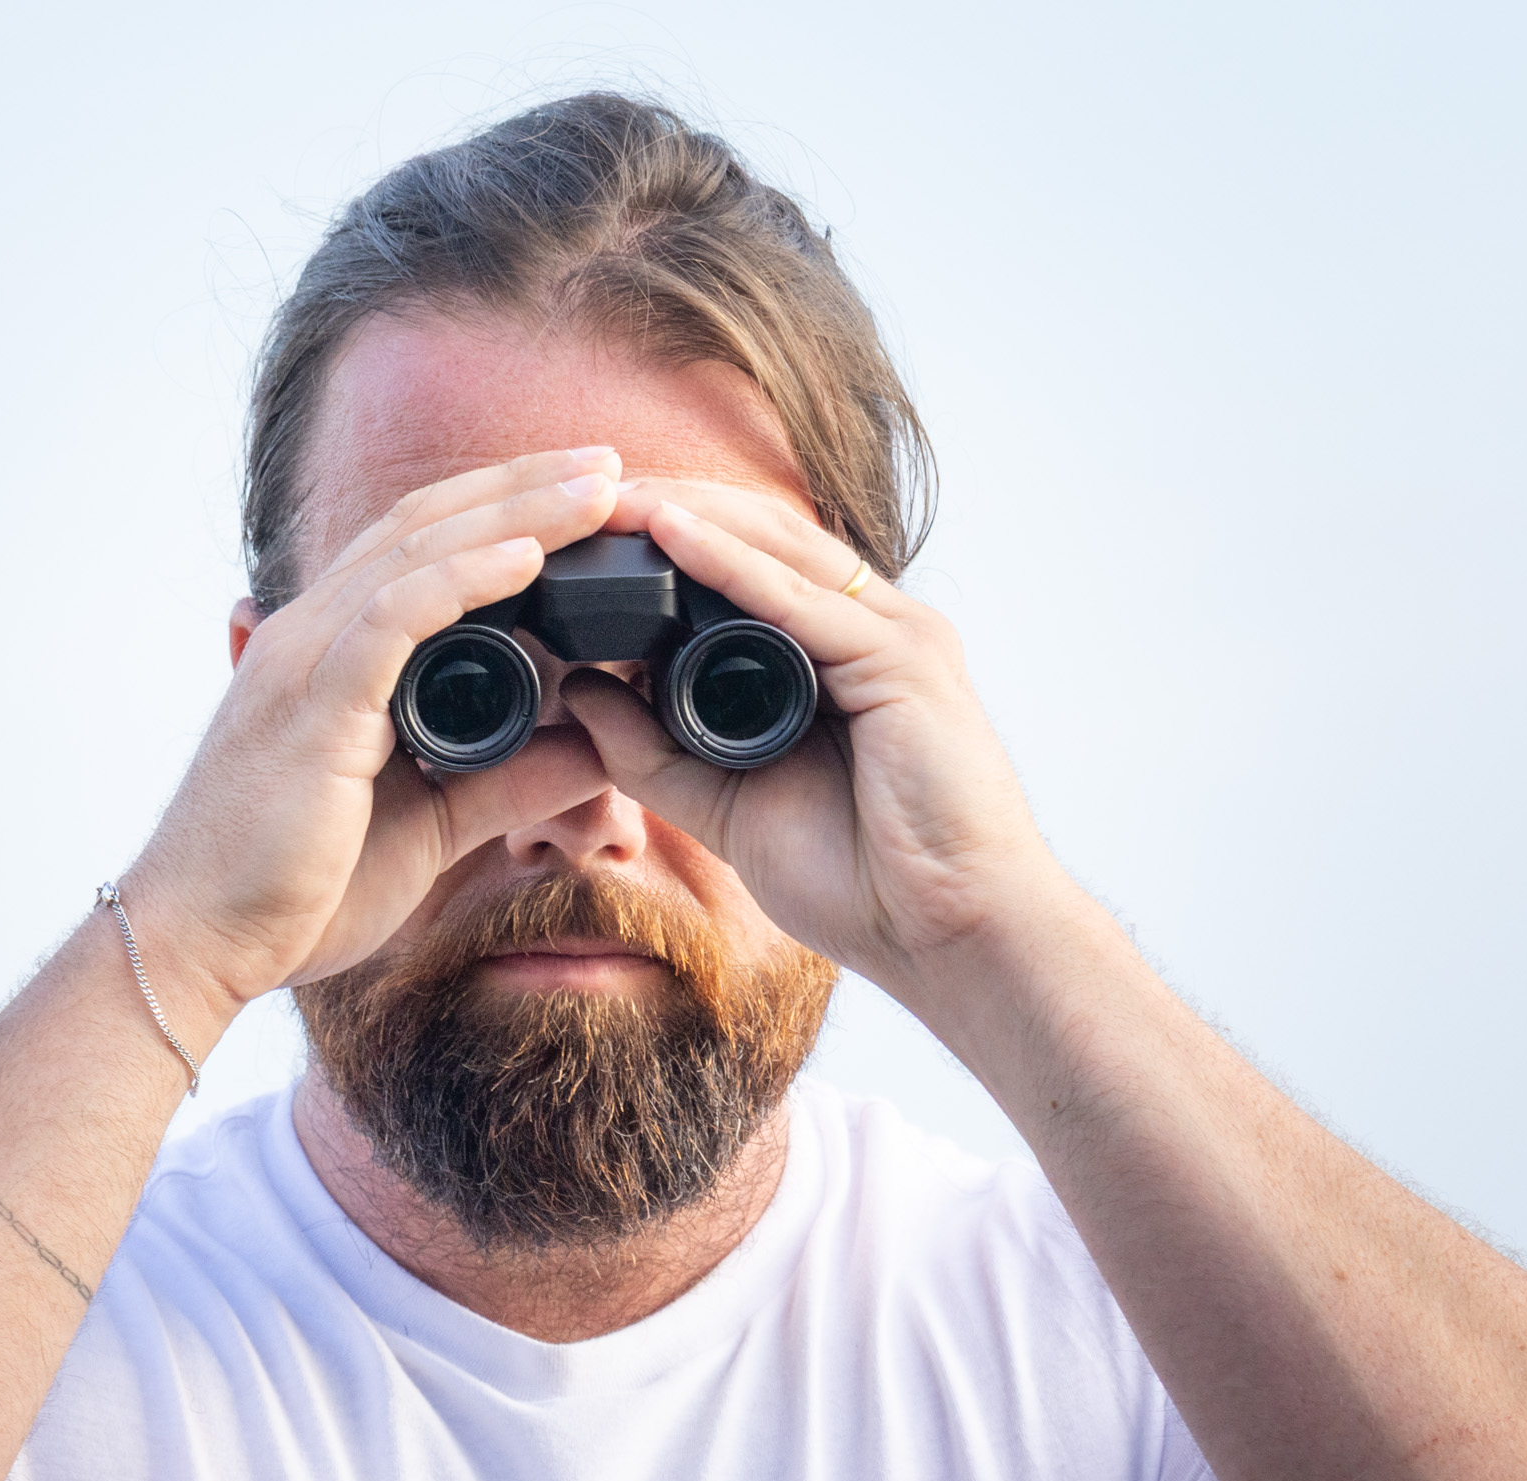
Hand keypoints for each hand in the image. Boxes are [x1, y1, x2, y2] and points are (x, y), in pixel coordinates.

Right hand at [122, 448, 628, 1020]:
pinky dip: (465, 578)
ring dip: (516, 512)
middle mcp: (314, 635)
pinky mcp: (314, 703)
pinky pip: (396, 616)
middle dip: (524, 486)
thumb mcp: (434, 824)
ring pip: (421, 552)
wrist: (202, 944)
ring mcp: (308, 660)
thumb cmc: (296, 889)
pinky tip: (527, 555)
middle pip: (428, 524)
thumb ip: (510, 781)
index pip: (424, 548)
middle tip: (612, 460)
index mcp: (334, 654)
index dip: (503, 509)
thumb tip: (597, 752)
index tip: (589, 496)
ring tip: (596, 487)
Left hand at [559, 481, 1075, 993]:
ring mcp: (894, 635)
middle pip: (760, 536)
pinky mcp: (904, 659)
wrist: (949, 938)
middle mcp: (870, 629)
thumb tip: (579, 691)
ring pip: (777, 546)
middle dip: (667, 506)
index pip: (745, 565)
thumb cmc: (861, 882)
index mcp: (836, 655)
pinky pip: (799, 600)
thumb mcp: (724, 805)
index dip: (665, 539)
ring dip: (686, 515)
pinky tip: (667, 535)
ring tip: (606, 498)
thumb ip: (652, 751)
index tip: (579, 536)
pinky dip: (728, 562)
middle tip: (577, 495)